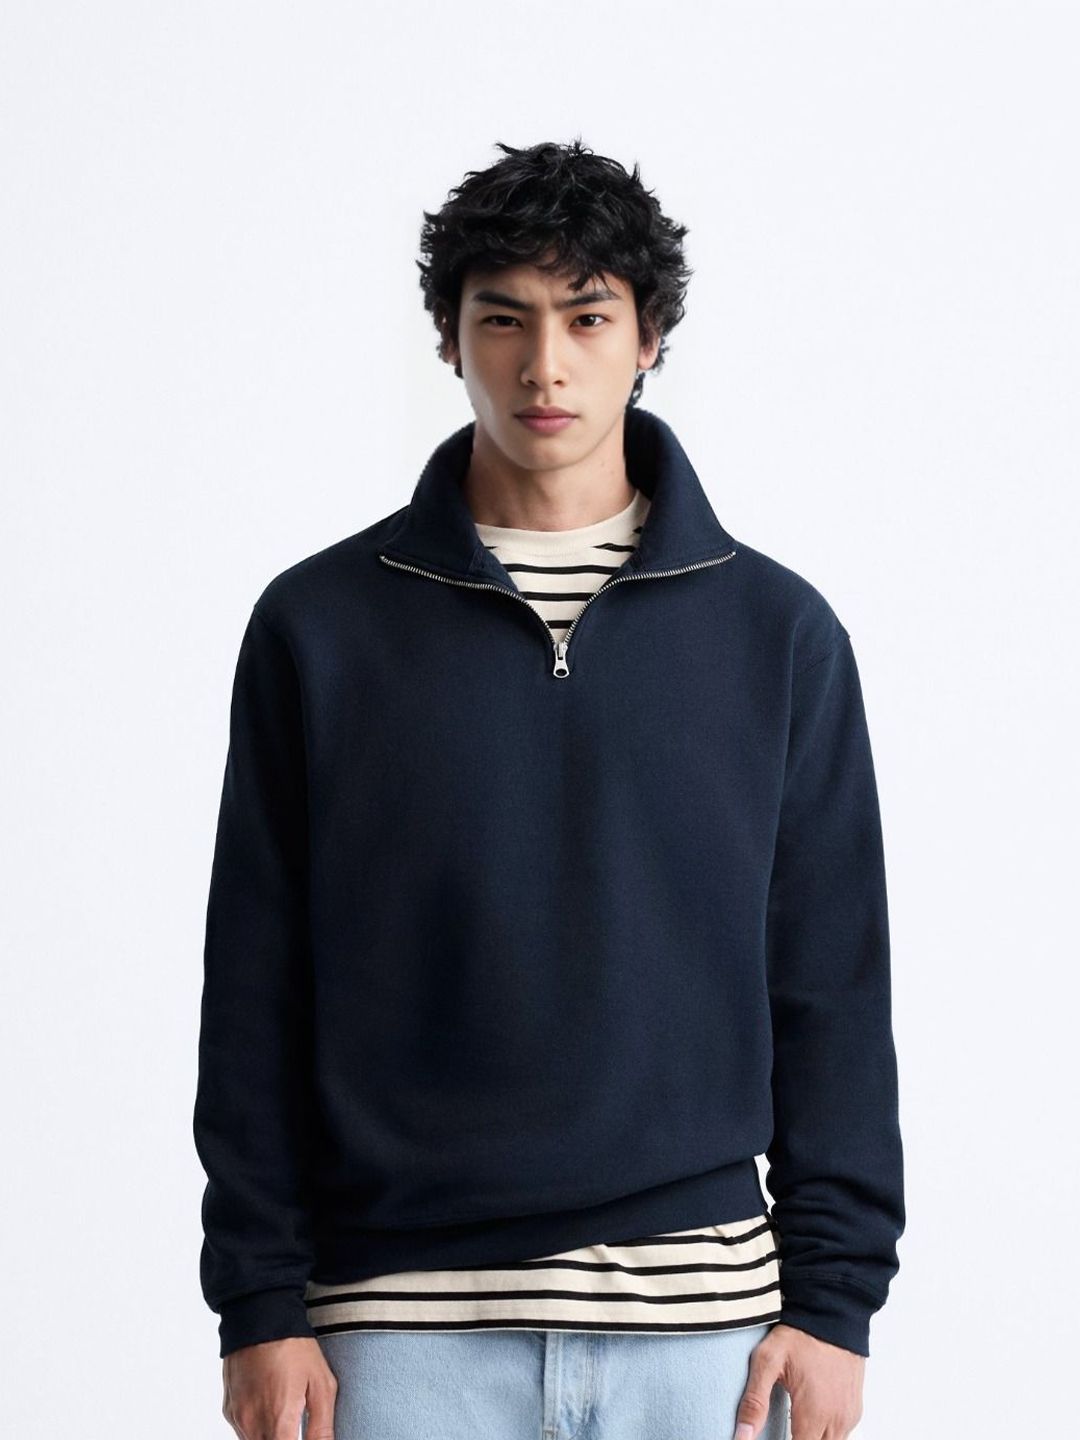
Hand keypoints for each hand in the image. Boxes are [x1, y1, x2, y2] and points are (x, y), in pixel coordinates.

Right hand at [222, 1336, 337, 1439]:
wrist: (259, 1316)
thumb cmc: (294, 1348)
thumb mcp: (321, 1384)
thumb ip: (321, 1427)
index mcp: (278, 1420)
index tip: (301, 1435)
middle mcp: (253, 1424)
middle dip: (284, 1439)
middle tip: (295, 1427)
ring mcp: (238, 1418)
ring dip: (271, 1436)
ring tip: (285, 1412)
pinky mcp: (229, 1409)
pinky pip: (243, 1432)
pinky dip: (257, 1428)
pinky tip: (270, 1407)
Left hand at [733, 1322, 864, 1439]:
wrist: (834, 1311)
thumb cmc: (801, 1334)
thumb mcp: (768, 1361)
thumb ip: (754, 1402)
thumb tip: (741, 1436)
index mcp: (814, 1414)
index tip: (774, 1435)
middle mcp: (836, 1420)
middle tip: (784, 1427)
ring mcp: (848, 1415)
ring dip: (812, 1439)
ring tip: (794, 1424)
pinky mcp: (855, 1408)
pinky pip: (842, 1434)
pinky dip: (825, 1433)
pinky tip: (810, 1420)